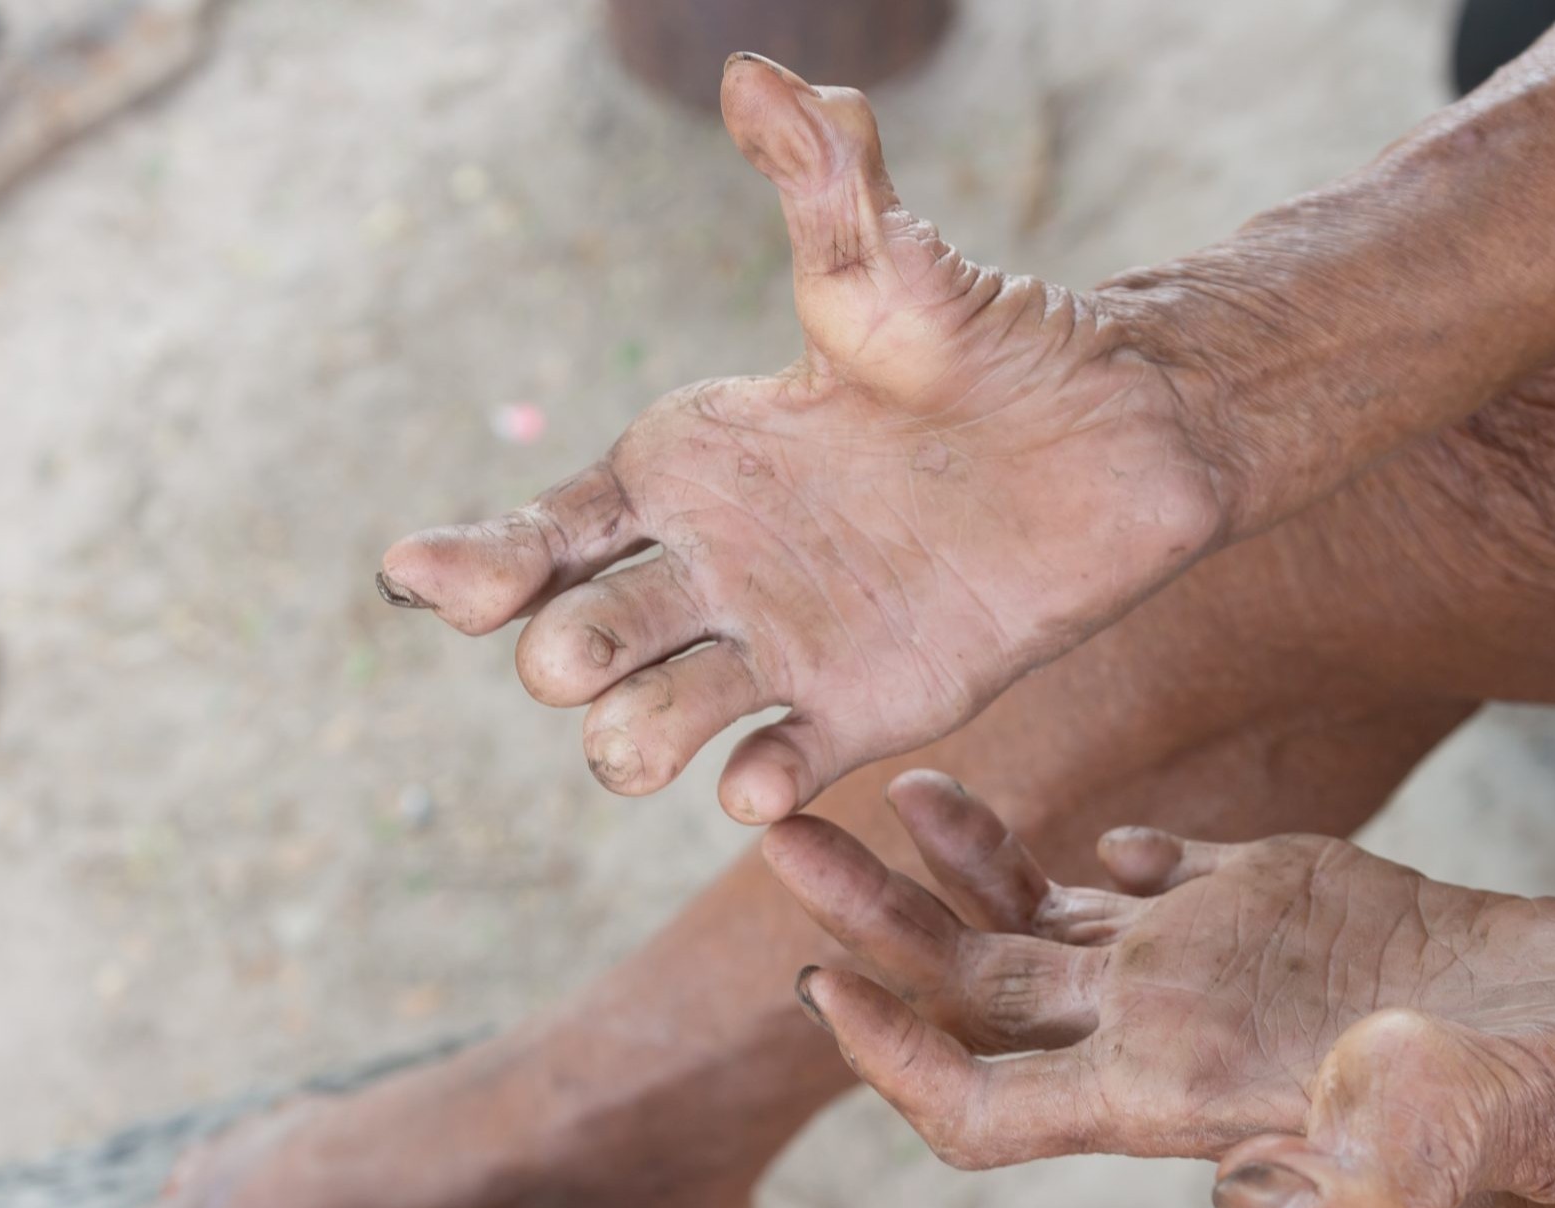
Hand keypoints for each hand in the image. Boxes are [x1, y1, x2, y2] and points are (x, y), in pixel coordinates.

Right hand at [379, 56, 1240, 823]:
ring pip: (644, 729)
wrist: (1115, 435)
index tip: (439, 584)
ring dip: (632, 742)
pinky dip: (753, 787)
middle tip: (592, 648)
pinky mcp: (858, 710)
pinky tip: (763, 779)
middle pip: (573, 646)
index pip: (540, 538)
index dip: (474, 569)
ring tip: (656, 737)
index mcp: (684, 470)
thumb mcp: (886, 255)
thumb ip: (818, 172)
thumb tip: (757, 71)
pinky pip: (771, 771)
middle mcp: (711, 567)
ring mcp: (777, 645)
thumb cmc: (988, 337)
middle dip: (563, 658)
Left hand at [762, 770, 1554, 1207]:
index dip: (891, 1064)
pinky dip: (1075, 841)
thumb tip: (1241, 1202)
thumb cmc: (1527, 1092)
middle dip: (868, 924)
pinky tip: (1032, 800)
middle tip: (779, 837)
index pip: (980, 1109)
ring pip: (1034, 925)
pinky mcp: (1259, 900)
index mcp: (1164, 1097)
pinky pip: (1132, 878)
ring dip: (950, 867)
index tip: (818, 991)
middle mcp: (1158, 1035)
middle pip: (970, 992)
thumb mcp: (1442, 1152)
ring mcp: (1204, 966)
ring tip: (891, 789)